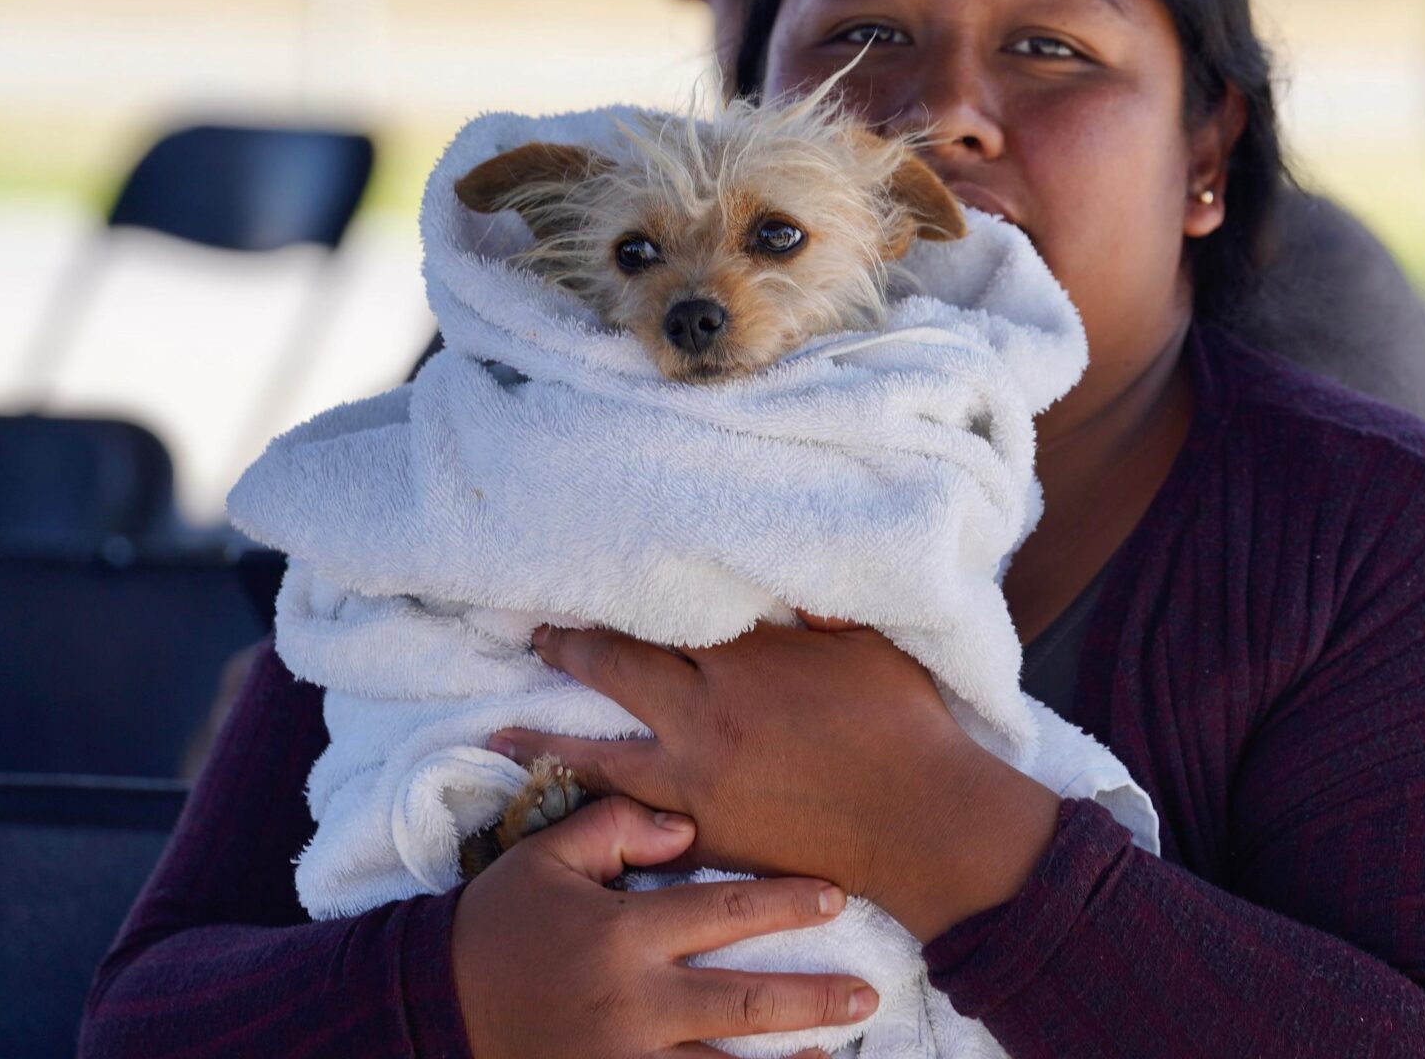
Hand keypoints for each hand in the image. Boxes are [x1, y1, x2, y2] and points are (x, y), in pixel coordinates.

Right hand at [451, 793, 864, 1058]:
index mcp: (623, 935)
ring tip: (838, 1055)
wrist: (432, 1003)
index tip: (837, 895)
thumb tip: (686, 824)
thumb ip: (617, 826)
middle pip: (744, 1005)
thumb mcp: (547, 855)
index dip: (788, 902)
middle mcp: (632, 1004)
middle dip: (813, 999)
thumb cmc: (499, 923)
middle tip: (865, 993)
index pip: (725, 913)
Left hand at [491, 621, 1060, 941]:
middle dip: (568, 651)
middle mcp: (705, 719)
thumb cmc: (907, 727)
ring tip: (501, 734)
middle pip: (614, 674)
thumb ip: (814, 612)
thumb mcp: (867, 646)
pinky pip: (635, 817)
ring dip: (546, 742)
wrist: (923, 826)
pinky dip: (596, 807)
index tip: (581, 592)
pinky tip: (567, 806)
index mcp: (742, 662)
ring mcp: (698, 784)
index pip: (657, 623)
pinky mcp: (707, 837)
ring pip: (601, 757)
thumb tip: (782, 586)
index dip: (615, 606)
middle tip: (536, 638)